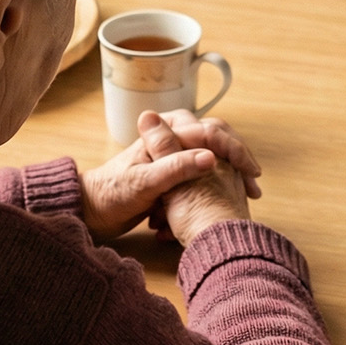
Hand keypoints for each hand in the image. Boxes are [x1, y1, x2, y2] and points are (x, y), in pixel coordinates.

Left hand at [78, 111, 261, 240]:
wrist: (92, 211)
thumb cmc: (112, 194)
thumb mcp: (145, 183)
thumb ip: (176, 167)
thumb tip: (211, 157)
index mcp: (165, 133)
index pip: (210, 133)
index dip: (233, 151)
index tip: (249, 173)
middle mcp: (172, 140)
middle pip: (216, 142)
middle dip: (237, 161)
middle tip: (253, 184)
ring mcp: (173, 157)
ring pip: (213, 159)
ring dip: (230, 175)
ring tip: (247, 195)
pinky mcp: (173, 175)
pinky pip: (204, 175)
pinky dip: (218, 186)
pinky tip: (228, 201)